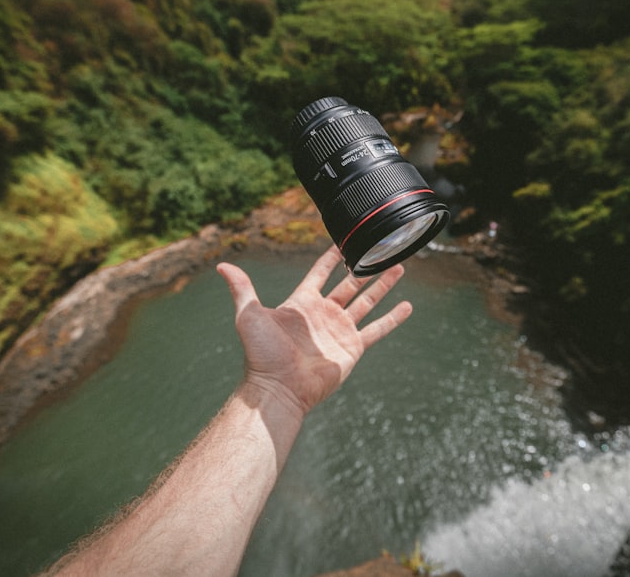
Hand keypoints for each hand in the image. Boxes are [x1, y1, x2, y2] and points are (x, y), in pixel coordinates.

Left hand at [216, 246, 411, 418]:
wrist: (279, 387)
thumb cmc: (262, 354)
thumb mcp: (249, 315)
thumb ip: (242, 289)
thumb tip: (222, 265)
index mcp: (302, 303)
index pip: (320, 274)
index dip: (331, 258)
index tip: (342, 241)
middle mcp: (323, 314)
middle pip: (349, 285)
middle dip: (364, 268)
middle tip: (379, 250)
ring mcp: (340, 330)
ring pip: (367, 301)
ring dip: (382, 285)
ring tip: (398, 267)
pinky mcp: (353, 347)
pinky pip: (377, 329)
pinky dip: (393, 318)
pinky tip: (407, 306)